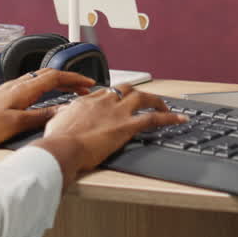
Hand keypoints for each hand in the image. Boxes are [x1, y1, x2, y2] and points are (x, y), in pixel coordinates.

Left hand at [0, 68, 96, 146]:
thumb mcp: (16, 124)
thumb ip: (40, 116)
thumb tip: (61, 110)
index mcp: (24, 89)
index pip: (55, 77)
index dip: (74, 79)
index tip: (88, 83)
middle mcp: (18, 84)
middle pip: (49, 74)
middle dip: (69, 78)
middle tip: (83, 86)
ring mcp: (11, 88)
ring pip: (40, 78)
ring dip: (58, 82)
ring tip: (69, 91)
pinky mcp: (5, 94)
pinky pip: (31, 85)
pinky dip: (45, 87)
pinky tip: (45, 97)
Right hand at [40, 85, 186, 174]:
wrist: (63, 148)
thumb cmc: (58, 139)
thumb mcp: (57, 121)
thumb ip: (64, 116)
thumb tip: (62, 116)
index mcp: (88, 100)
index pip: (107, 92)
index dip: (116, 96)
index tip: (119, 100)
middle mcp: (105, 101)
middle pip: (127, 89)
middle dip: (138, 93)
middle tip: (145, 100)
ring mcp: (118, 112)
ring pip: (143, 98)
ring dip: (156, 101)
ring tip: (165, 106)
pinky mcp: (127, 126)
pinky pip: (153, 119)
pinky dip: (170, 118)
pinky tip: (180, 119)